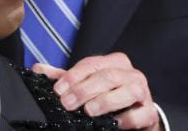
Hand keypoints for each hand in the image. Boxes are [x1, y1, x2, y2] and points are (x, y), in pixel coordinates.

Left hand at [33, 52, 160, 129]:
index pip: (91, 64)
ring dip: (106, 101)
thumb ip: (64, 78)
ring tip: (89, 111)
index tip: (58, 90)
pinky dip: (126, 119)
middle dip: (84, 90)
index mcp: (114, 63)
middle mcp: (131, 74)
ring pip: (127, 91)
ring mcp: (143, 92)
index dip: (73, 76)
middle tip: (67, 103)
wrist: (135, 118)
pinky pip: (140, 114)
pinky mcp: (149, 112)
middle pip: (107, 76)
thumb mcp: (86, 86)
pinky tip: (113, 123)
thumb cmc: (109, 98)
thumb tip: (38, 70)